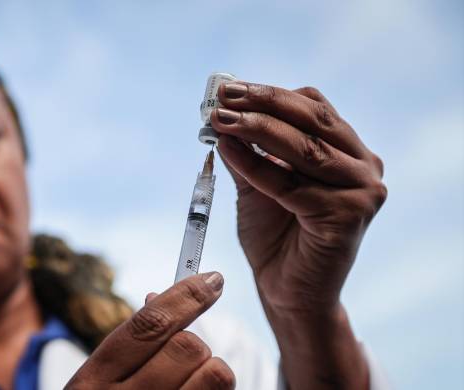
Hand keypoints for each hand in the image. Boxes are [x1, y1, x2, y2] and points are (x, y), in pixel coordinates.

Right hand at [65, 272, 234, 389]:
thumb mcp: (99, 383)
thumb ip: (130, 344)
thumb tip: (163, 296)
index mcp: (93, 381)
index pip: (150, 325)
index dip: (187, 296)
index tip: (213, 280)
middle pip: (189, 347)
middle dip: (196, 346)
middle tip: (188, 357)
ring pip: (216, 375)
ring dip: (212, 373)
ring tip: (192, 385)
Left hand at [211, 82, 386, 314]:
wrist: (286, 291)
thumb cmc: (275, 236)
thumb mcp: (258, 184)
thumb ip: (248, 151)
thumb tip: (223, 114)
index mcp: (349, 152)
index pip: (313, 107)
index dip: (270, 94)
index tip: (229, 88)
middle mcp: (364, 166)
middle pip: (313, 119)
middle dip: (263, 103)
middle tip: (223, 96)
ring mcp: (363, 191)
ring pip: (305, 148)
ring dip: (257, 129)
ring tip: (220, 120)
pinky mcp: (349, 215)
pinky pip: (291, 184)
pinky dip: (255, 165)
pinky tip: (227, 150)